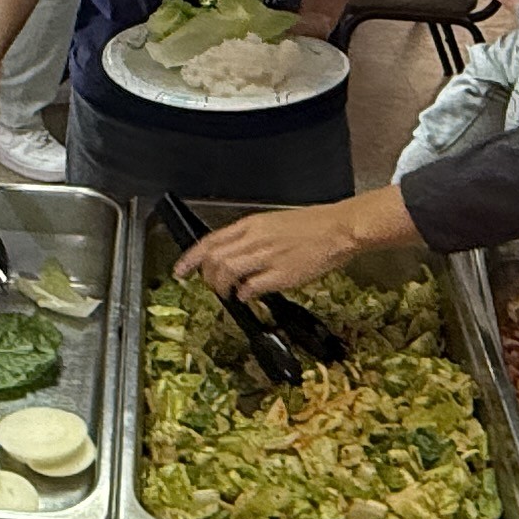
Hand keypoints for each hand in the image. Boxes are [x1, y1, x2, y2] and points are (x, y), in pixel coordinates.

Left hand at [179, 191, 399, 299]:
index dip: (190, 258)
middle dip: (206, 276)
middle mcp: (255, 238)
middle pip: (213, 259)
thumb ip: (251, 238)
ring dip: (222, 287)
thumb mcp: (274, 223)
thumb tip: (233, 255)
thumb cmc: (312, 225)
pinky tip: (248, 295)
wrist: (339, 228)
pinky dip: (243, 295)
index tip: (180, 270)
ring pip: (227, 272)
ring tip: (228, 293)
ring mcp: (267, 256)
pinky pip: (250, 288)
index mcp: (252, 224)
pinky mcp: (281, 274)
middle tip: (211, 286)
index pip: (210, 240)